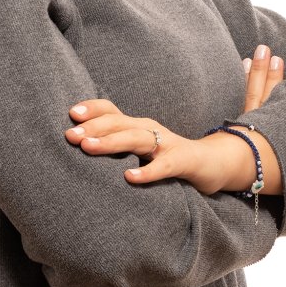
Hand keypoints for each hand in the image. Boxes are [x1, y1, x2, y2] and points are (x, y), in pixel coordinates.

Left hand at [65, 44, 285, 196]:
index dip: (92, 109)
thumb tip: (80, 143)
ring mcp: (168, 143)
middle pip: (119, 122)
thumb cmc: (169, 157)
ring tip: (88, 148)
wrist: (215, 164)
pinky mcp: (183, 161)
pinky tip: (129, 178)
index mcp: (138, 124)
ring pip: (137, 139)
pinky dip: (147, 171)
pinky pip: (164, 166)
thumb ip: (117, 143)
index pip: (112, 110)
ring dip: (111, 142)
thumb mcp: (141, 148)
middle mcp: (151, 129)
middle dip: (93, 127)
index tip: (70, 113)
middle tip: (69, 135)